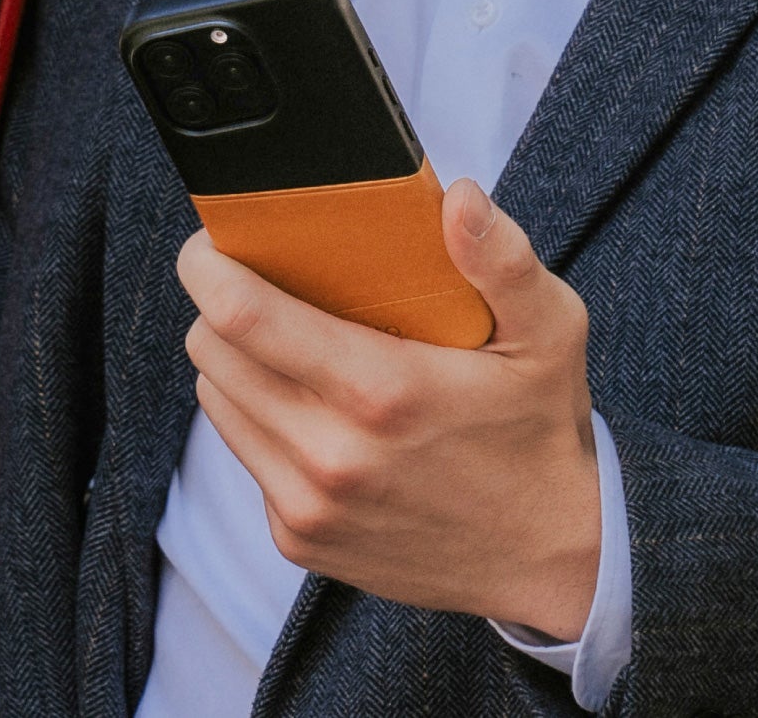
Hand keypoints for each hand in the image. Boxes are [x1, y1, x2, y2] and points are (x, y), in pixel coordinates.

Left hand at [176, 178, 601, 639]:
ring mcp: (308, 504)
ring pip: (217, 399)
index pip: (241, 316)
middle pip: (211, 350)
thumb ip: (503, 262)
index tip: (212, 241)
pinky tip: (316, 413)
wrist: (549, 560)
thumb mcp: (550, 336)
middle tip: (263, 286)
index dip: (207, 266)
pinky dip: (262, 422)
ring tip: (289, 347)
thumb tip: (458, 197)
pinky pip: (244, 454)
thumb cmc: (541, 433)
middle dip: (223, 306)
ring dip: (237, 363)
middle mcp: (331, 455)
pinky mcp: (297, 538)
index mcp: (383, 393)